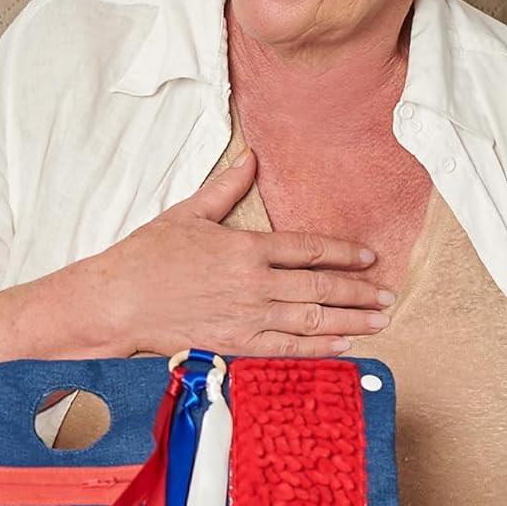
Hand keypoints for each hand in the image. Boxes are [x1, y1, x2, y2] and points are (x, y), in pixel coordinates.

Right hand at [88, 150, 392, 357]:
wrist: (116, 301)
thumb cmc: (145, 256)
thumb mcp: (187, 213)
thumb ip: (226, 188)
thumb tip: (251, 157)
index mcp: (245, 247)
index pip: (309, 249)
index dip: (345, 253)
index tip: (370, 257)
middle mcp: (253, 283)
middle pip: (321, 287)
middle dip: (360, 291)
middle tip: (389, 294)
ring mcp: (246, 317)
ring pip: (312, 319)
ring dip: (351, 319)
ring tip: (380, 320)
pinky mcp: (233, 344)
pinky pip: (286, 348)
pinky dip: (318, 347)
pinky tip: (344, 344)